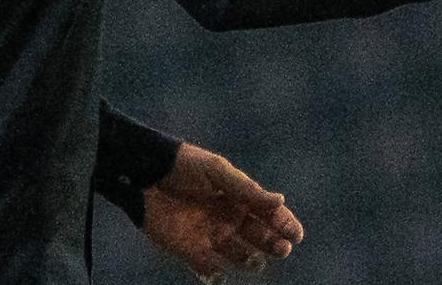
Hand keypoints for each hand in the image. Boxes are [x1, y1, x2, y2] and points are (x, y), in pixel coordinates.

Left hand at [142, 143, 304, 282]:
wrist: (145, 175)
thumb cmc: (184, 166)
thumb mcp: (217, 172)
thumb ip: (247, 189)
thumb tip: (279, 200)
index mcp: (240, 197)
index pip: (270, 214)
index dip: (285, 224)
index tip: (296, 235)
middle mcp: (229, 218)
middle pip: (260, 237)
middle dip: (274, 245)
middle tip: (281, 249)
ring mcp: (210, 235)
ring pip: (239, 256)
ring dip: (250, 260)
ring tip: (254, 259)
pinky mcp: (188, 249)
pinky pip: (207, 268)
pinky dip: (214, 275)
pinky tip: (218, 272)